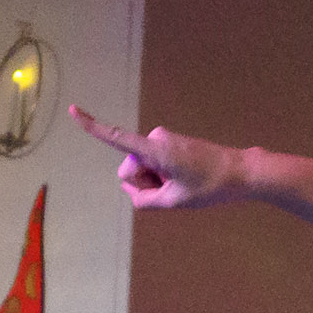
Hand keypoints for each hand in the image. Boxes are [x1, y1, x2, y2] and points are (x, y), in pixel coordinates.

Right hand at [71, 110, 245, 209]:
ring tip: (181, 184)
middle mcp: (155, 139)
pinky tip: (183, 179)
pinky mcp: (169, 143)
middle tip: (171, 190)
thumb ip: (144, 200)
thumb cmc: (209, 186)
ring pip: (142, 168)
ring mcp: (162, 140)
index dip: (92, 126)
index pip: (117, 139)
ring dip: (154, 180)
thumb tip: (132, 192)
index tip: (73, 110)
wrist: (239, 171)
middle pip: (129, 169)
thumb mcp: (173, 202)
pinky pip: (153, 163)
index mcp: (154, 150)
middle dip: (143, 183)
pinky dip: (162, 175)